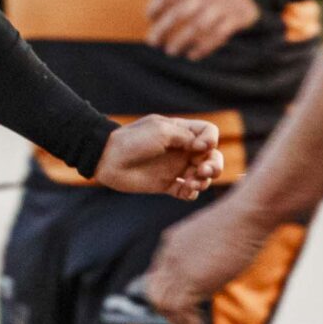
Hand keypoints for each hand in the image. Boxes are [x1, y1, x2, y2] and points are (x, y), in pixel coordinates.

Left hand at [91, 115, 223, 200]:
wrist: (107, 159)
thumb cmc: (133, 141)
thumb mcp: (161, 130)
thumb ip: (186, 137)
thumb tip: (206, 147)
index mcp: (181, 132)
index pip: (209, 133)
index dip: (210, 141)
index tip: (197, 147)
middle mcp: (181, 150)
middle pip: (212, 157)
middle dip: (215, 165)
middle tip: (203, 171)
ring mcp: (174, 168)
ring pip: (203, 176)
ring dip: (203, 181)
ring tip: (191, 183)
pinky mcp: (166, 184)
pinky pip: (187, 191)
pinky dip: (191, 192)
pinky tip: (184, 189)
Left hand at [142, 0, 260, 60]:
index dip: (155, 7)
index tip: (149, 18)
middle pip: (180, 13)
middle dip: (164, 30)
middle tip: (153, 43)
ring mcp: (221, 6)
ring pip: (198, 27)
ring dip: (182, 42)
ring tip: (171, 52)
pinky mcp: (235, 17)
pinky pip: (218, 36)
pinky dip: (204, 48)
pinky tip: (192, 55)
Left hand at [142, 196, 272, 323]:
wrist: (247, 214)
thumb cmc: (241, 220)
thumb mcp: (214, 235)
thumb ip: (205, 250)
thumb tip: (215, 262)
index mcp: (172, 242)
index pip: (157, 274)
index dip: (167, 292)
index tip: (183, 303)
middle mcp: (170, 256)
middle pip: (153, 290)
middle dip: (166, 309)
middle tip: (185, 318)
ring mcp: (179, 268)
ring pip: (161, 302)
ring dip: (176, 319)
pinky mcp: (192, 279)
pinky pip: (177, 308)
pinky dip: (186, 322)